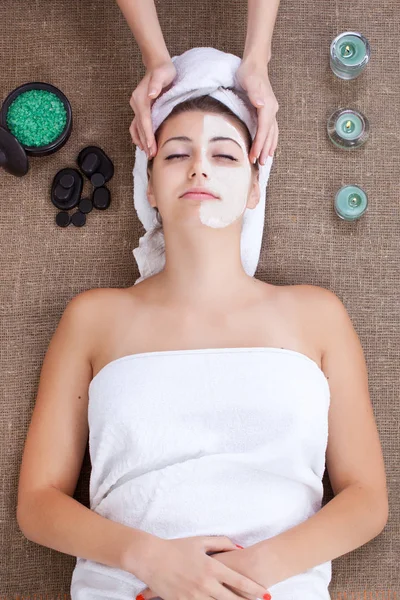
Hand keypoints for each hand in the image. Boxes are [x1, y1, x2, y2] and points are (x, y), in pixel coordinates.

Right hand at [129, 59, 176, 157]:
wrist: (157, 65)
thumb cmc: (163, 70)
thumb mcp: (163, 73)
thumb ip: (157, 83)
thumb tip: (152, 94)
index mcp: (141, 98)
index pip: (144, 120)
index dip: (147, 134)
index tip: (151, 146)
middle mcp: (136, 103)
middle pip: (140, 126)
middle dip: (145, 142)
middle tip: (151, 155)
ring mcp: (137, 107)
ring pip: (136, 127)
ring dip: (141, 141)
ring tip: (148, 153)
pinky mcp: (140, 109)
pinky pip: (137, 125)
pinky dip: (139, 135)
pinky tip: (143, 144)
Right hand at [135, 544, 271, 599]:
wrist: (151, 557)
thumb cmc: (176, 547)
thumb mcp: (200, 541)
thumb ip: (221, 543)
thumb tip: (238, 547)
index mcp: (211, 566)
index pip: (238, 581)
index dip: (254, 589)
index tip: (266, 593)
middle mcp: (205, 583)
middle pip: (232, 599)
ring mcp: (194, 595)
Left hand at [235, 59, 278, 164]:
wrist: (255, 64)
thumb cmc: (249, 73)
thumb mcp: (250, 80)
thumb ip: (256, 93)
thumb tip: (261, 104)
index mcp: (267, 106)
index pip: (264, 130)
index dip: (259, 144)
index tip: (254, 156)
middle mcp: (272, 110)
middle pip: (270, 135)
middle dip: (265, 150)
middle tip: (260, 164)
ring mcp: (271, 111)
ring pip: (273, 133)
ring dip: (269, 147)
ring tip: (266, 160)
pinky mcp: (268, 111)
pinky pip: (271, 129)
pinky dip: (271, 140)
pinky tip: (269, 147)